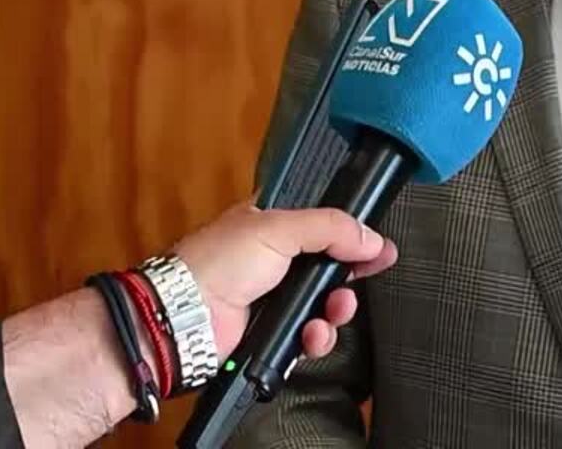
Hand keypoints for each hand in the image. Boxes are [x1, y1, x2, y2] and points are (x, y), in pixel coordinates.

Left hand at [172, 204, 398, 360]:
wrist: (186, 319)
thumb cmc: (217, 263)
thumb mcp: (278, 229)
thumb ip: (331, 227)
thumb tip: (372, 239)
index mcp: (272, 224)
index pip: (323, 223)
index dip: (351, 233)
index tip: (376, 244)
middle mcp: (275, 260)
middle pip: (330, 266)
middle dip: (350, 275)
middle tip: (365, 276)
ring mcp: (274, 298)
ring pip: (324, 304)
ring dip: (337, 309)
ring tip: (335, 310)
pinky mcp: (272, 334)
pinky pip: (309, 336)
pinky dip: (317, 337)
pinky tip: (313, 334)